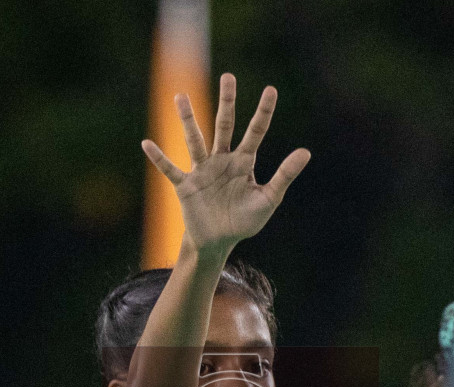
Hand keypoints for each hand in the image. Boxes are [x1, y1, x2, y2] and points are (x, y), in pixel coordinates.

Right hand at [142, 73, 310, 255]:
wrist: (219, 242)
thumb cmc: (243, 221)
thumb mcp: (268, 199)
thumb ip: (284, 176)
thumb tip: (306, 151)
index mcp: (244, 162)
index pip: (255, 132)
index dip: (263, 112)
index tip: (271, 90)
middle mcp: (222, 160)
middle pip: (224, 125)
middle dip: (227, 102)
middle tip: (228, 76)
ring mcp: (202, 171)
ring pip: (195, 140)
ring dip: (188, 119)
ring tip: (180, 97)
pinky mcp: (186, 186)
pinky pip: (171, 169)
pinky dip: (159, 158)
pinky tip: (147, 144)